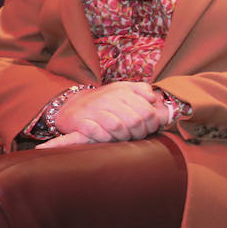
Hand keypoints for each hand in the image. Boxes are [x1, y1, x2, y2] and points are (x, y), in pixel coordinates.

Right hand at [44, 82, 169, 145]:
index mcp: (123, 91)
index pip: (147, 111)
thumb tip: (153, 98)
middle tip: (138, 136)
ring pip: (117, 127)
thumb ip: (142, 90)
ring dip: (124, 136)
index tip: (150, 129)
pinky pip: (97, 132)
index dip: (152, 124)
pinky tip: (108, 139)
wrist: (73, 104)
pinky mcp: (80, 120)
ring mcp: (94, 109)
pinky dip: (105, 138)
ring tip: (125, 138)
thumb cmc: (106, 99)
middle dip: (140, 133)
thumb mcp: (124, 89)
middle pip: (135, 121)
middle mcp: (109, 99)